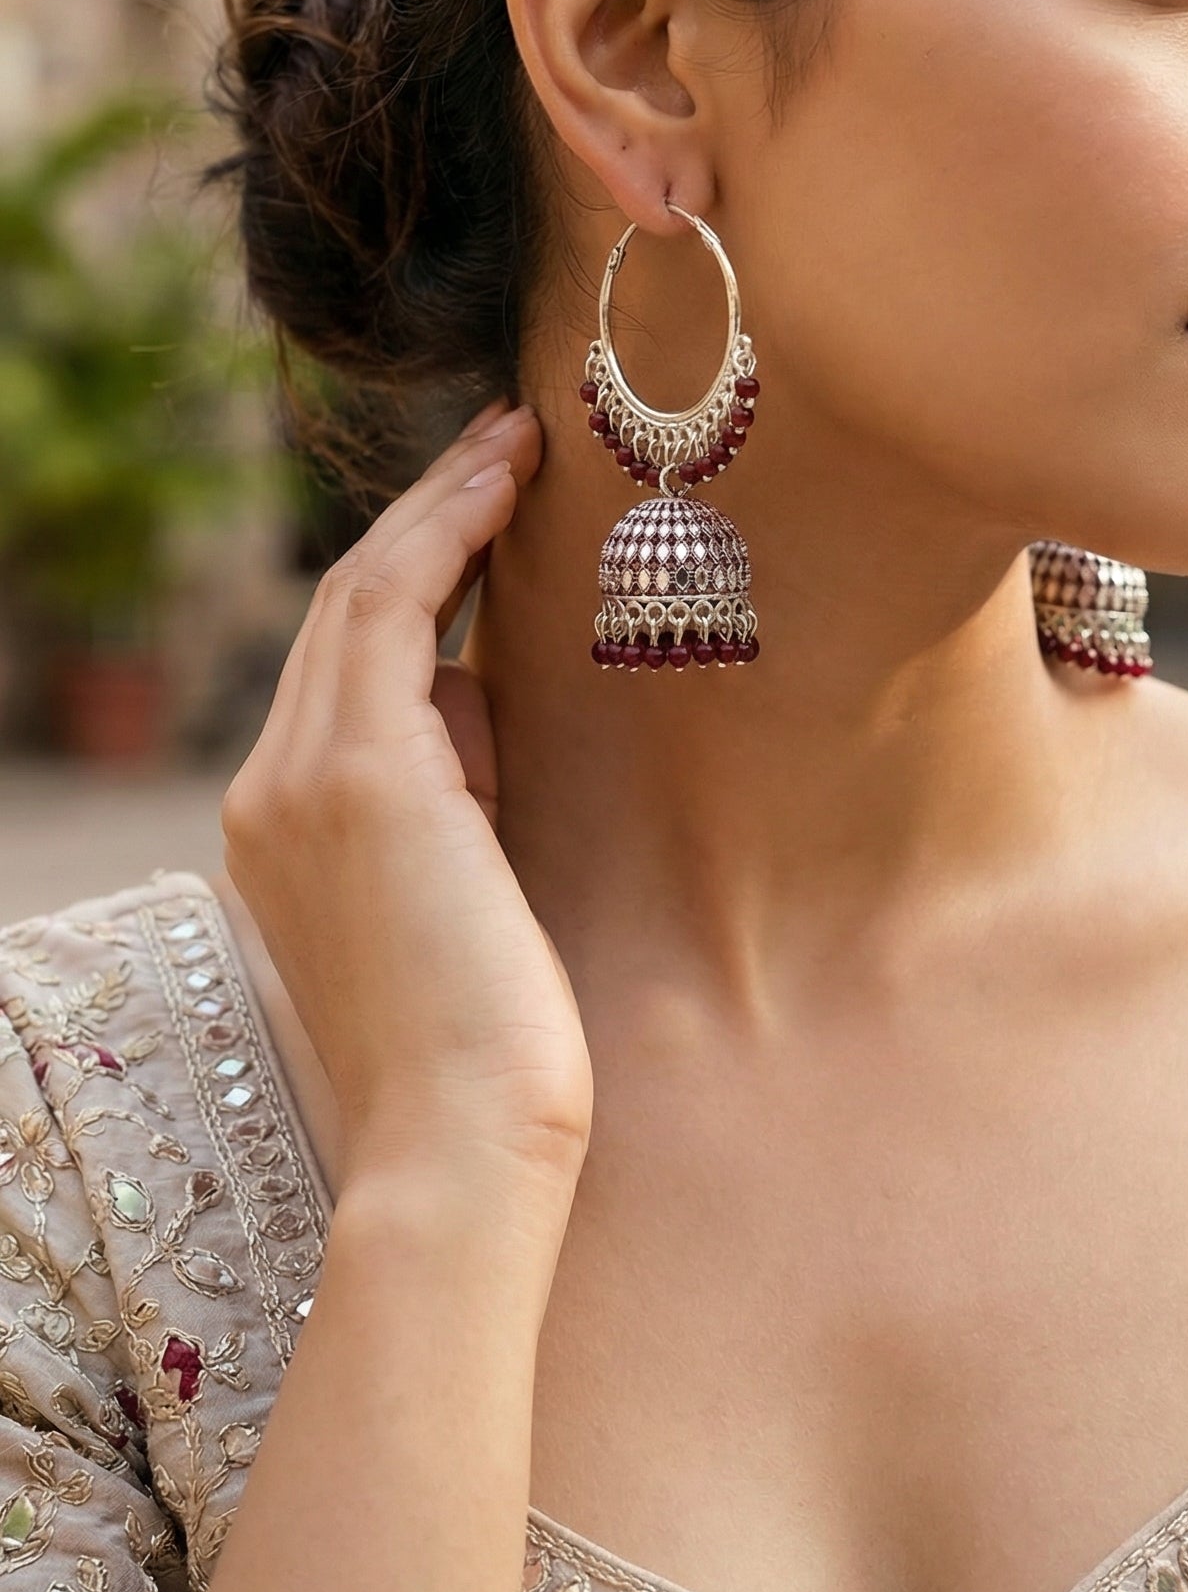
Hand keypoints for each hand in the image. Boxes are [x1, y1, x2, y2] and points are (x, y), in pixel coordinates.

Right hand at [220, 403, 591, 1197]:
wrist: (464, 1148)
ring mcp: (300, 783)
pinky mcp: (362, 778)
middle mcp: (267, 795)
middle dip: (425, 517)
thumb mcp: (457, 886)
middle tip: (505, 444)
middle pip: (339, 614)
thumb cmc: (486, 1046)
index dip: (409, 572)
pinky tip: (504, 488)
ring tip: (517, 443)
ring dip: (441, 506)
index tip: (481, 507)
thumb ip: (450, 787)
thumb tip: (476, 689)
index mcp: (281, 833)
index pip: (338, 669)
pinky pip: (392, 612)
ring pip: (361, 595)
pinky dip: (445, 535)